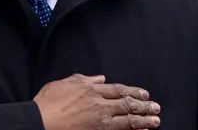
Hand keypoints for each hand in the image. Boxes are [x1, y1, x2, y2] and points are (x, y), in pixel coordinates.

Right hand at [34, 74, 160, 129]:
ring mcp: (100, 118)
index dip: (133, 91)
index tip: (144, 93)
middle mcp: (99, 102)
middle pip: (127, 103)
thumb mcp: (64, 83)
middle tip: (156, 107)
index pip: (117, 90)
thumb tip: (99, 78)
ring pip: (128, 118)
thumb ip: (83, 79)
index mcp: (91, 89)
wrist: (41, 120)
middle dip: (143, 105)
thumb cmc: (48, 102)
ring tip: (156, 120)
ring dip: (144, 119)